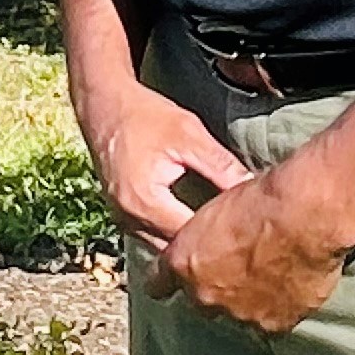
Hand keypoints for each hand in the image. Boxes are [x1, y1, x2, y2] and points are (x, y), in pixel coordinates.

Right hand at [80, 78, 252, 252]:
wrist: (104, 105)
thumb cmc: (145, 115)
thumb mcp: (189, 134)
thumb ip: (219, 164)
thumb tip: (250, 186)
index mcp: (146, 202)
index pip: (190, 237)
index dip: (218, 232)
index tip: (243, 224)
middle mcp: (130, 219)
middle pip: (175, 249)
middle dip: (204, 244)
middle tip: (236, 231)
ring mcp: (123, 220)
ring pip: (162, 246)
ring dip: (187, 241)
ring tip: (218, 228)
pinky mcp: (123, 214)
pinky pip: (152, 235)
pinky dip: (172, 231)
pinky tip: (194, 218)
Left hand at [145, 164, 346, 332]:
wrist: (306, 212)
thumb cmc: (264, 196)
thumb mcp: (219, 200)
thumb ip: (206, 233)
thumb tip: (210, 238)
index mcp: (185, 262)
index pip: (160, 282)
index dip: (171, 275)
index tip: (179, 271)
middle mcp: (206, 296)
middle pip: (203, 300)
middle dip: (215, 284)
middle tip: (238, 259)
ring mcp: (241, 314)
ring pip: (239, 310)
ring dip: (250, 294)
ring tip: (272, 263)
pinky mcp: (275, 323)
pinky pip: (274, 316)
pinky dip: (281, 301)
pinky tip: (292, 275)